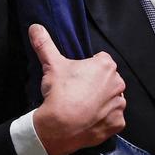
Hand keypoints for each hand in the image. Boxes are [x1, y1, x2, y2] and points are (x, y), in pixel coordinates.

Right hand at [29, 24, 126, 154]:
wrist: (60, 127)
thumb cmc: (60, 93)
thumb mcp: (51, 64)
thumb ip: (44, 43)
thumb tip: (35, 27)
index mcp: (105, 66)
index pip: (100, 60)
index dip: (87, 67)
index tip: (76, 76)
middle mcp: (118, 83)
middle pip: (107, 80)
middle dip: (96, 84)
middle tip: (78, 92)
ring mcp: (119, 105)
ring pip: (111, 99)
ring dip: (102, 102)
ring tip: (83, 107)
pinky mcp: (118, 123)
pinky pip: (113, 118)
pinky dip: (104, 119)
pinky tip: (90, 119)